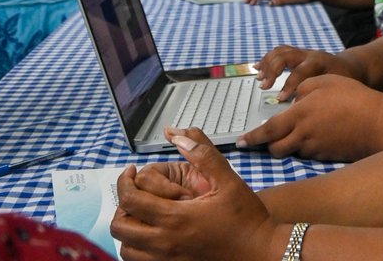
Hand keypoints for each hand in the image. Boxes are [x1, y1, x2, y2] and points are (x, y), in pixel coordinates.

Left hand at [112, 128, 278, 260]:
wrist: (261, 252)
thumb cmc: (246, 216)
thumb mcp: (226, 179)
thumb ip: (201, 153)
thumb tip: (177, 133)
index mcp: (176, 217)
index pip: (130, 200)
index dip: (124, 182)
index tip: (131, 172)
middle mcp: (165, 242)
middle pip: (121, 226)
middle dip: (122, 205)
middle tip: (135, 192)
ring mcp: (168, 260)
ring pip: (127, 249)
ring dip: (129, 229)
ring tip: (142, 214)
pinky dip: (138, 248)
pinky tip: (152, 234)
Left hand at [238, 75, 382, 160]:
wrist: (379, 123)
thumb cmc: (353, 97)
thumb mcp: (324, 81)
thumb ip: (302, 88)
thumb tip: (292, 100)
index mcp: (299, 115)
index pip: (268, 130)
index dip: (252, 138)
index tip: (240, 142)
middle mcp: (304, 135)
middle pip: (276, 148)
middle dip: (267, 145)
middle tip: (264, 139)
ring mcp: (317, 149)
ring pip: (293, 151)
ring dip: (288, 145)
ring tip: (295, 133)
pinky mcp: (328, 156)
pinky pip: (310, 153)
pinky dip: (306, 146)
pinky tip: (317, 136)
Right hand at [254, 44, 358, 99]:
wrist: (350, 66)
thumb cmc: (345, 81)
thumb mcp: (339, 88)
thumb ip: (323, 96)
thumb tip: (306, 111)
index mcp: (320, 62)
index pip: (301, 70)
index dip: (289, 85)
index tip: (281, 99)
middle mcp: (309, 54)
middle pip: (286, 56)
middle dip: (273, 71)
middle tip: (264, 87)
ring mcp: (302, 52)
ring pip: (280, 52)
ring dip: (267, 64)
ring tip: (260, 79)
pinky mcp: (297, 54)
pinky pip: (279, 52)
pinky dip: (266, 60)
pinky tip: (257, 68)